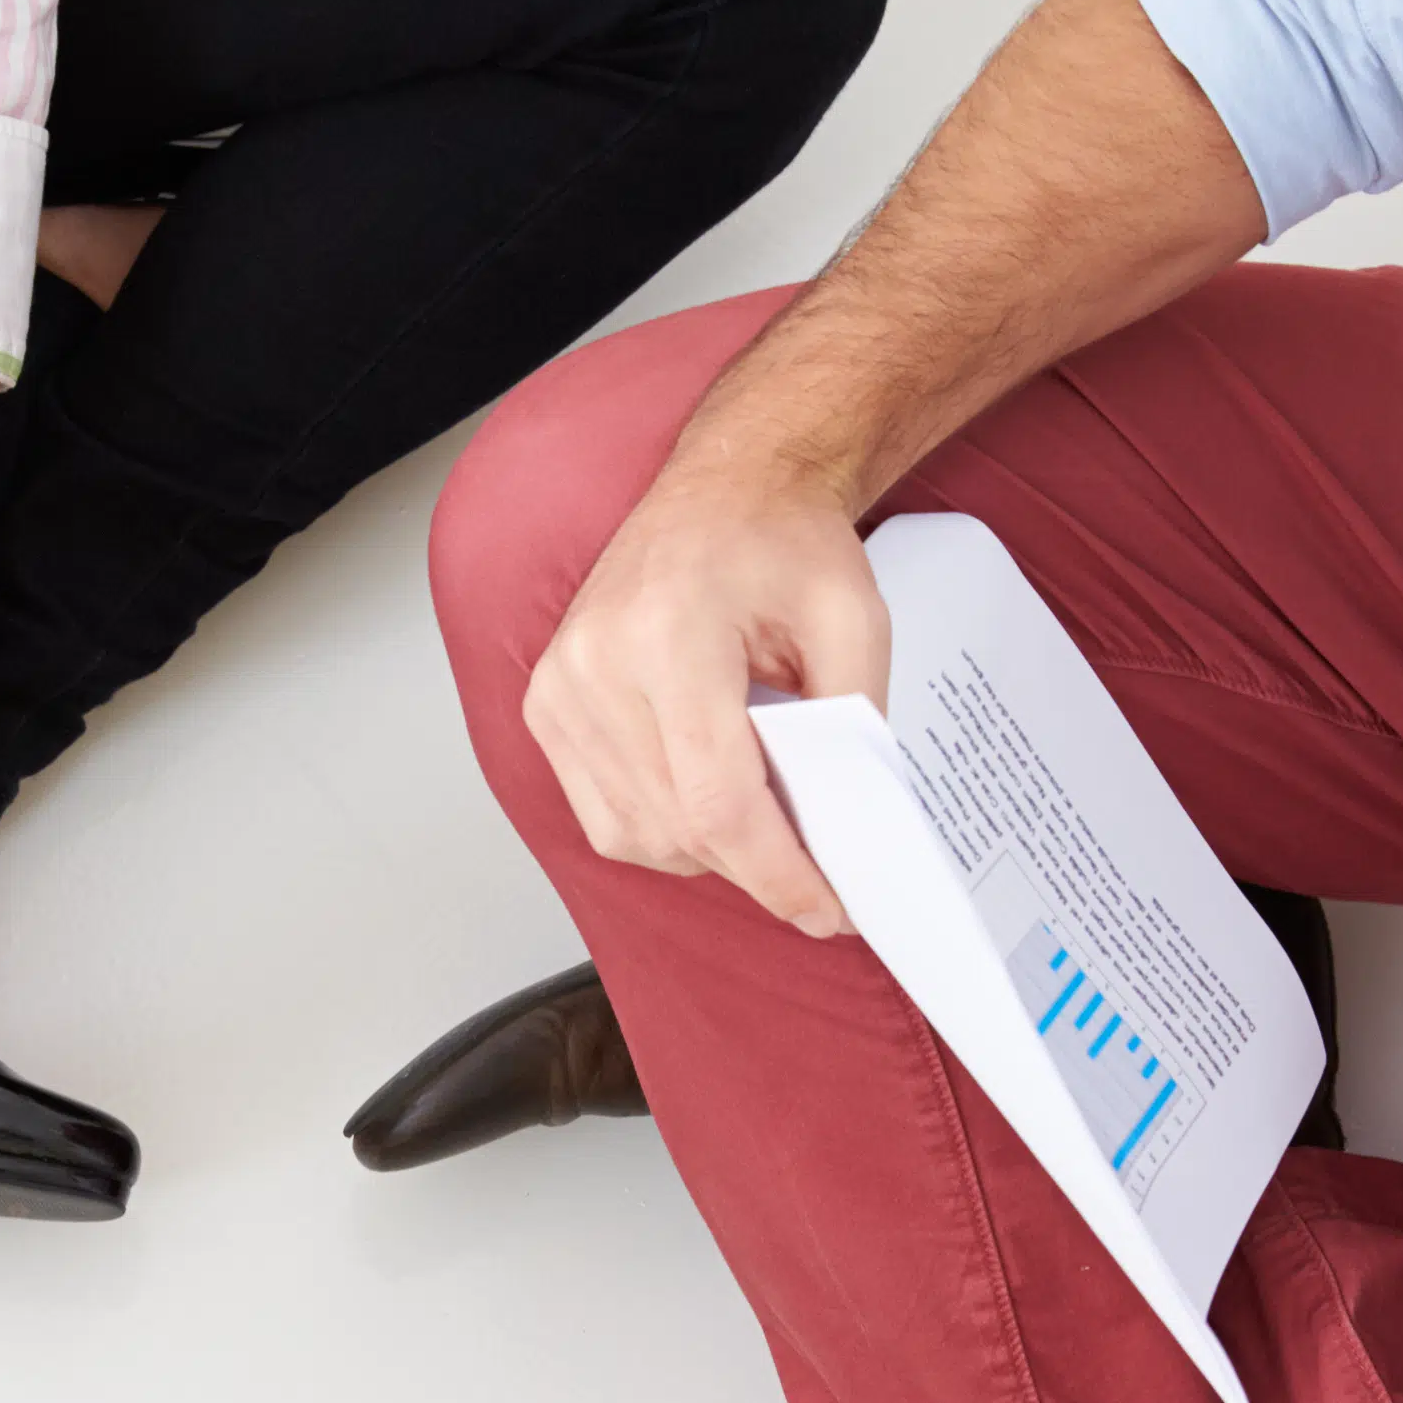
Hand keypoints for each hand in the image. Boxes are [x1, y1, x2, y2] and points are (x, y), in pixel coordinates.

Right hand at [519, 442, 889, 935]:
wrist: (722, 490)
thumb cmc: (781, 542)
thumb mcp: (855, 620)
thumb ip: (853, 727)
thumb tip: (845, 835)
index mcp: (667, 632)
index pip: (716, 798)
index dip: (775, 873)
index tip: (824, 911)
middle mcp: (594, 664)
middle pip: (678, 828)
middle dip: (755, 866)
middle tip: (818, 872)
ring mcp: (558, 690)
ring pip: (638, 837)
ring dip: (709, 852)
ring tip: (765, 820)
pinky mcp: (546, 709)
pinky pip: (606, 818)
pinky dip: (664, 832)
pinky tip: (707, 801)